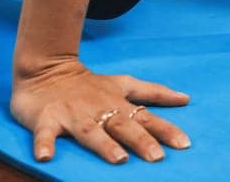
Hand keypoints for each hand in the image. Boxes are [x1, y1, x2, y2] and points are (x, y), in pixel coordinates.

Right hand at [10, 57, 190, 165]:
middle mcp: (98, 109)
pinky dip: (43, 144)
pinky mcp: (46, 118)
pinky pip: (44, 133)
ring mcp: (73, 114)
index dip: (165, 130)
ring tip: (118, 159)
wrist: (46, 69)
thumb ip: (153, 92)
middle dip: (140, 140)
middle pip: (122, 125)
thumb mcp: (123, 84)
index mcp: (117, 104)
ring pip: (90, 131)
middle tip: (157, 156)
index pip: (146, 117)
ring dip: (104, 145)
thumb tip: (186, 98)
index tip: (184, 144)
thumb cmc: (89, 85)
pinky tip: (45, 157)